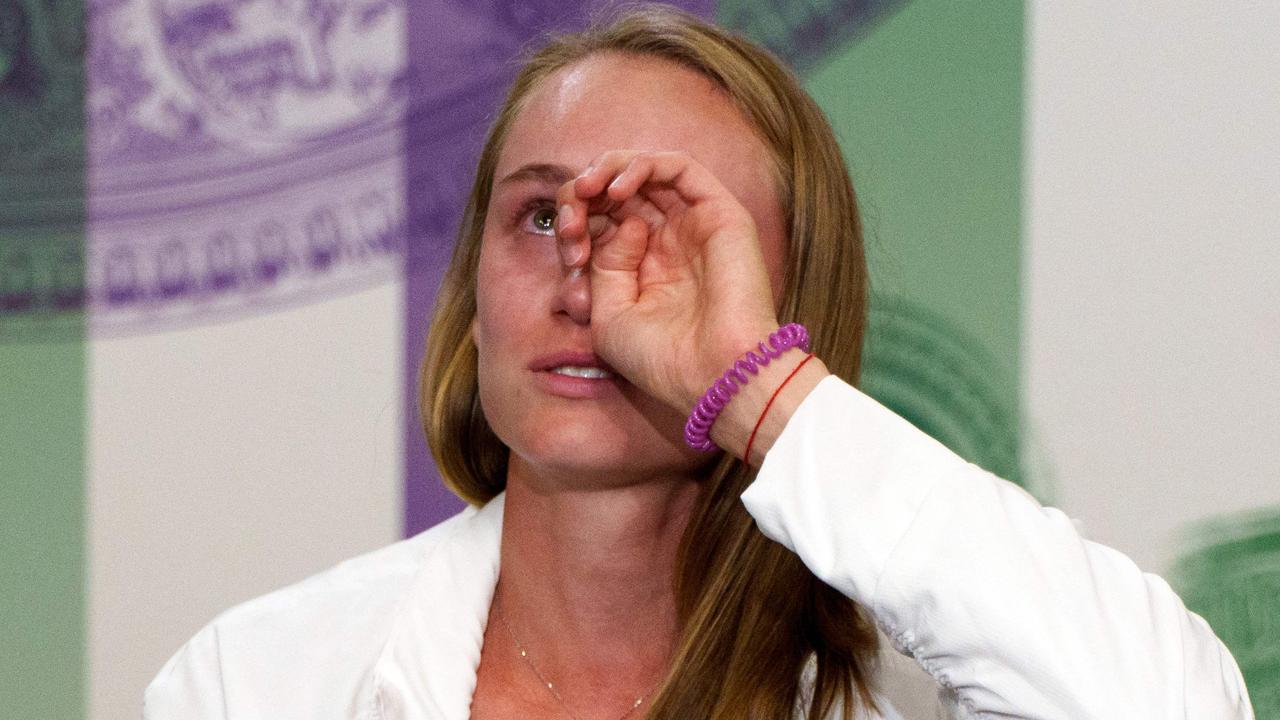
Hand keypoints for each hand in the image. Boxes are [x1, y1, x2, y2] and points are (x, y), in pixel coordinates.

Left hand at [554, 150, 781, 413]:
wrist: (714, 376)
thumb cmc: (663, 359)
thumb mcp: (608, 316)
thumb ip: (603, 265)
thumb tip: (620, 223)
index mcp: (643, 267)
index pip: (601, 222)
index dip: (575, 223)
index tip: (569, 253)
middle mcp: (669, 241)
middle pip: (617, 192)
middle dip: (583, 196)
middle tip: (571, 218)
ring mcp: (694, 225)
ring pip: (646, 170)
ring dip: (608, 170)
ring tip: (587, 190)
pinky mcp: (720, 212)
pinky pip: (679, 166)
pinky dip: (642, 166)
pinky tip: (617, 189)